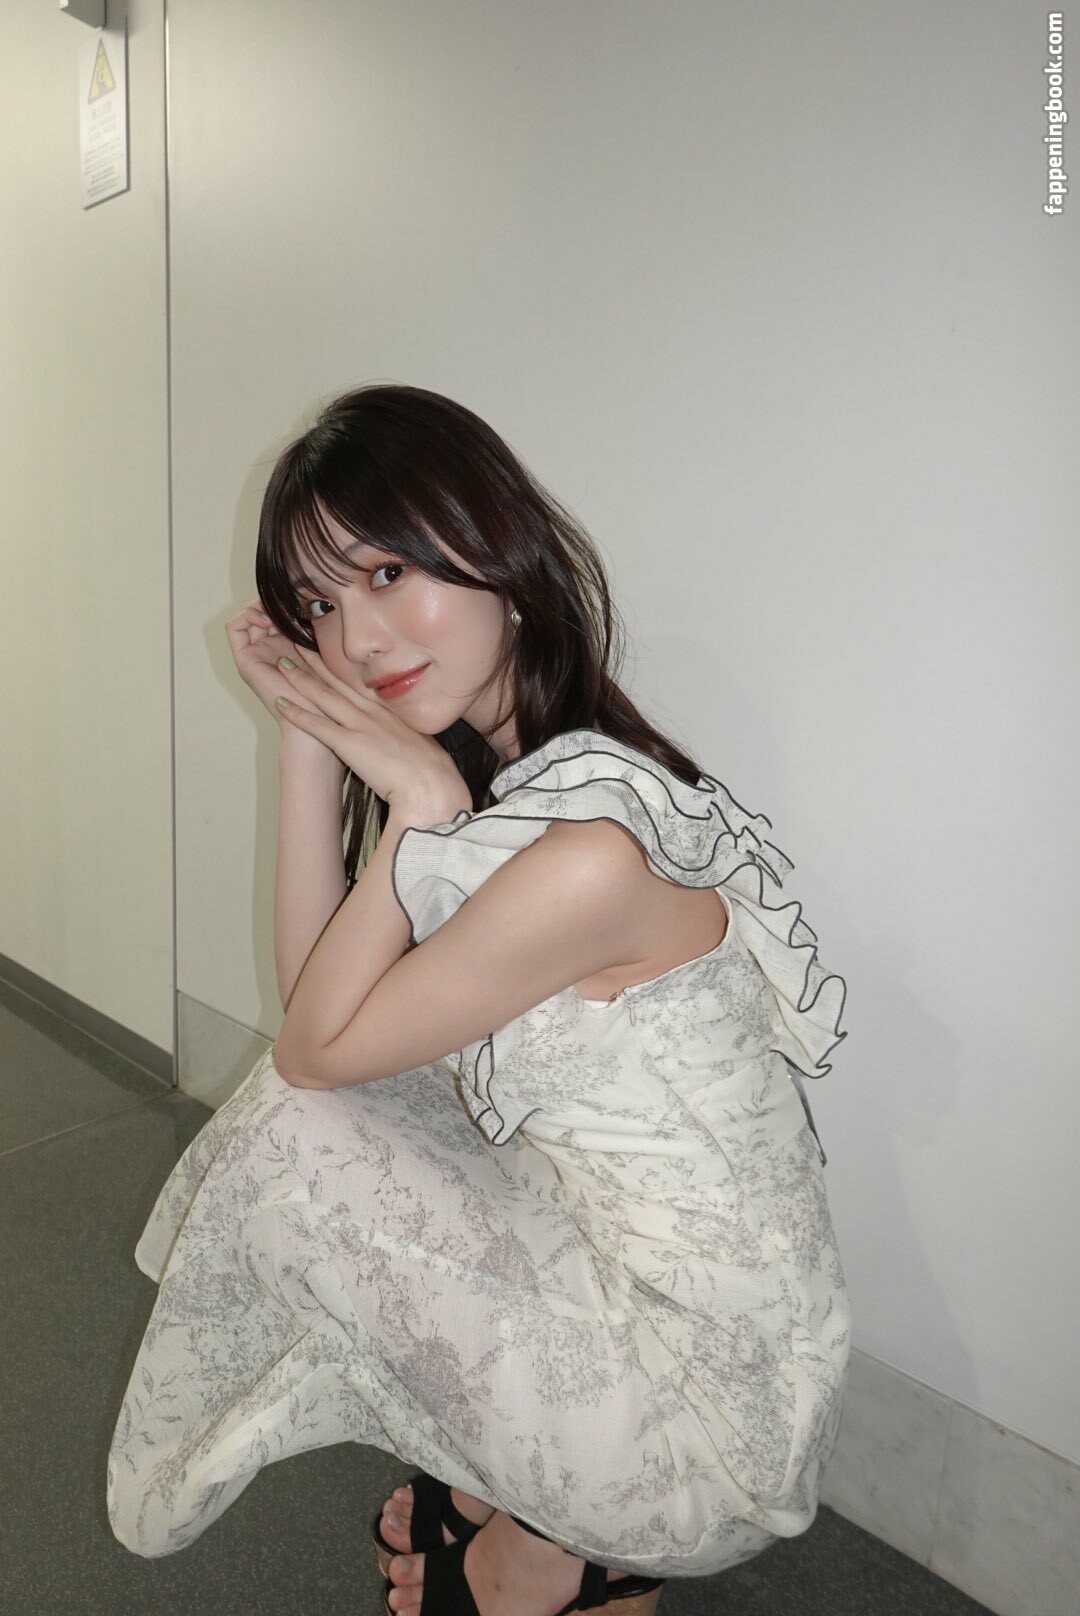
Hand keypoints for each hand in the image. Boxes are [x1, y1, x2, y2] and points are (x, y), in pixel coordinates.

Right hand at [225, 600, 326, 728]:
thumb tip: (317, 599)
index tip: (301, 601)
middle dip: (273, 600)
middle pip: (262, 610)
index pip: (278, 611)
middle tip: (289, 602)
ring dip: (261, 605)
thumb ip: (318, 629)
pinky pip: (234, 627)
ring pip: (247, 615)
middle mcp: (268, 649)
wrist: (318, 721)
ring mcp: (255, 654)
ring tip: (279, 611)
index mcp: (287, 646)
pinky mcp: (244, 660)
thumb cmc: (330, 693)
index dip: (285, 600)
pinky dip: (247, 615)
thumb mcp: (327, 651)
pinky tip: (268, 619)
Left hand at [274, 651, 471, 816]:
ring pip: (324, 696)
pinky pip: (317, 725)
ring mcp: (361, 726)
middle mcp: (374, 713)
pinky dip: (297, 713)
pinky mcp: (350, 744)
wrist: (432, 786)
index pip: (360, 685)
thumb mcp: (421, 747)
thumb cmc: (432, 774)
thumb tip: (406, 744)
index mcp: (391, 713)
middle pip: (339, 682)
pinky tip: (279, 703)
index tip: (328, 655)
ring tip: (283, 664)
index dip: (341, 669)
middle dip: (317, 662)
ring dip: (301, 679)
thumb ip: (407, 740)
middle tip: (298, 645)